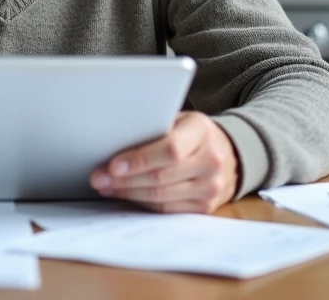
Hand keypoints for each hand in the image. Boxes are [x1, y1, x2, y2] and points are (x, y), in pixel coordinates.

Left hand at [90, 111, 238, 213]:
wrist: (229, 153)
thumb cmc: (193, 133)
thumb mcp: (179, 120)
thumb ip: (154, 127)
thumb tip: (112, 138)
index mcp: (201, 132)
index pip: (170, 150)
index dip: (139, 160)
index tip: (112, 165)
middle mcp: (210, 161)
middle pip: (161, 177)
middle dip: (124, 180)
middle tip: (98, 177)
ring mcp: (210, 187)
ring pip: (161, 197)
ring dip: (128, 193)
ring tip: (106, 187)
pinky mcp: (205, 207)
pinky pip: (167, 209)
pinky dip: (142, 203)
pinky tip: (125, 195)